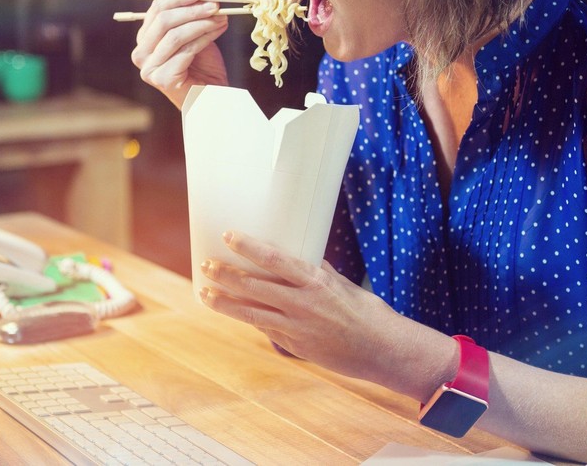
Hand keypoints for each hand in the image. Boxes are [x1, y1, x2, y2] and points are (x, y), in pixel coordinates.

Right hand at [130, 0, 229, 108]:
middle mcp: (141, 54)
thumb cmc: (204, 67)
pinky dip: (204, 37)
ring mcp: (149, 69)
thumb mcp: (196, 32)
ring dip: (201, 22)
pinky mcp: (162, 80)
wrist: (213, 98)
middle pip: (162, 21)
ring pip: (174, 35)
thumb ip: (188, 11)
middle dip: (190, 9)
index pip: (156, 10)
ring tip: (221, 17)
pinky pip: (185, 51)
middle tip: (214, 4)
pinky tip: (219, 30)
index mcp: (145, 40)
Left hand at [199, 231, 456, 399]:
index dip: (248, 247)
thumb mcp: (342, 284)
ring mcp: (296, 327)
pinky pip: (264, 328)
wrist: (382, 350)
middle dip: (226, 275)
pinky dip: (245, 318)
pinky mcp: (294, 345)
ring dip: (224, 302)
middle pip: (254, 286)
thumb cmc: (366, 312)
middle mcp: (302, 303)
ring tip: (204, 293)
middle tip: (205, 264)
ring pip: (250, 313)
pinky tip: (230, 311)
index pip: (274, 259)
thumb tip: (299, 256)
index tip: (228, 236)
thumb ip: (316, 272)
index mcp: (315, 281)